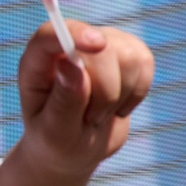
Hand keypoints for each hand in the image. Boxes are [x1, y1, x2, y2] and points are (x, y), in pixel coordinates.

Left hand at [0, 20, 154, 185]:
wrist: (74, 152)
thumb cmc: (54, 145)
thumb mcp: (55, 133)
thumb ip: (63, 98)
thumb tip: (72, 64)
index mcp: (38, 62)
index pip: (55, 34)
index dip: (74, 34)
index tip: (91, 44)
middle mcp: (67, 48)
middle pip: (101, 46)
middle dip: (105, 87)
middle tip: (92, 117)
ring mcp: (100, 48)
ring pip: (129, 52)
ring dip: (124, 90)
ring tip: (104, 113)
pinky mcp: (127, 56)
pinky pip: (147, 63)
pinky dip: (140, 87)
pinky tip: (122, 104)